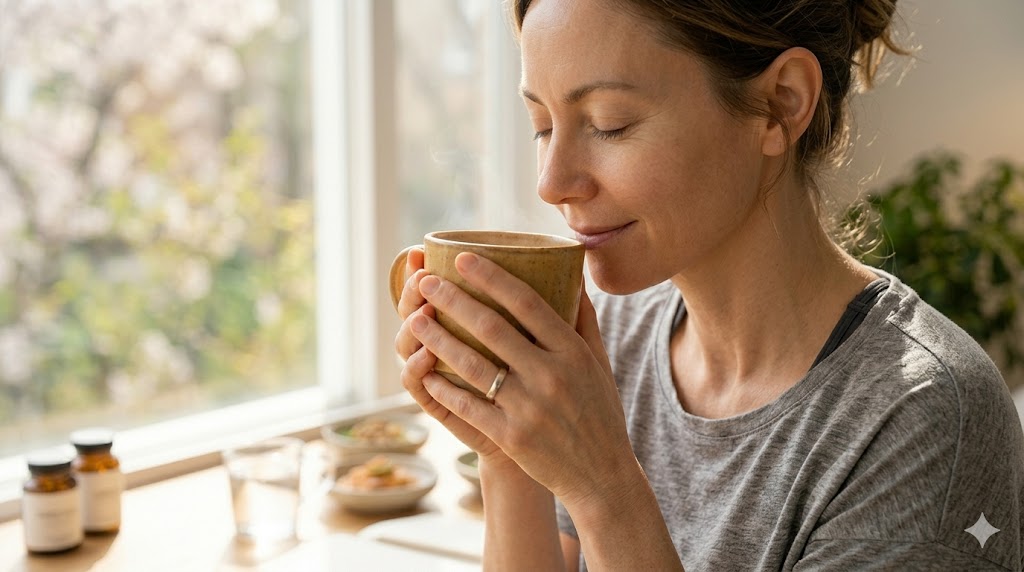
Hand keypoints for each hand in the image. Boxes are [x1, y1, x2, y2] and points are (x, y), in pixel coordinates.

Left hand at [409, 252, 636, 506]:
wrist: (601, 475)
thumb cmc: (599, 413)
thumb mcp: (599, 364)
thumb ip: (583, 320)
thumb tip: (574, 276)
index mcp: (572, 352)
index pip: (527, 303)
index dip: (491, 277)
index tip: (462, 258)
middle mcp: (551, 376)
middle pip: (492, 328)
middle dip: (454, 300)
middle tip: (426, 281)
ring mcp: (529, 408)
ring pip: (473, 365)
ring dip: (438, 339)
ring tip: (415, 320)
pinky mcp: (511, 437)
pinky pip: (468, 405)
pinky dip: (443, 387)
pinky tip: (424, 370)